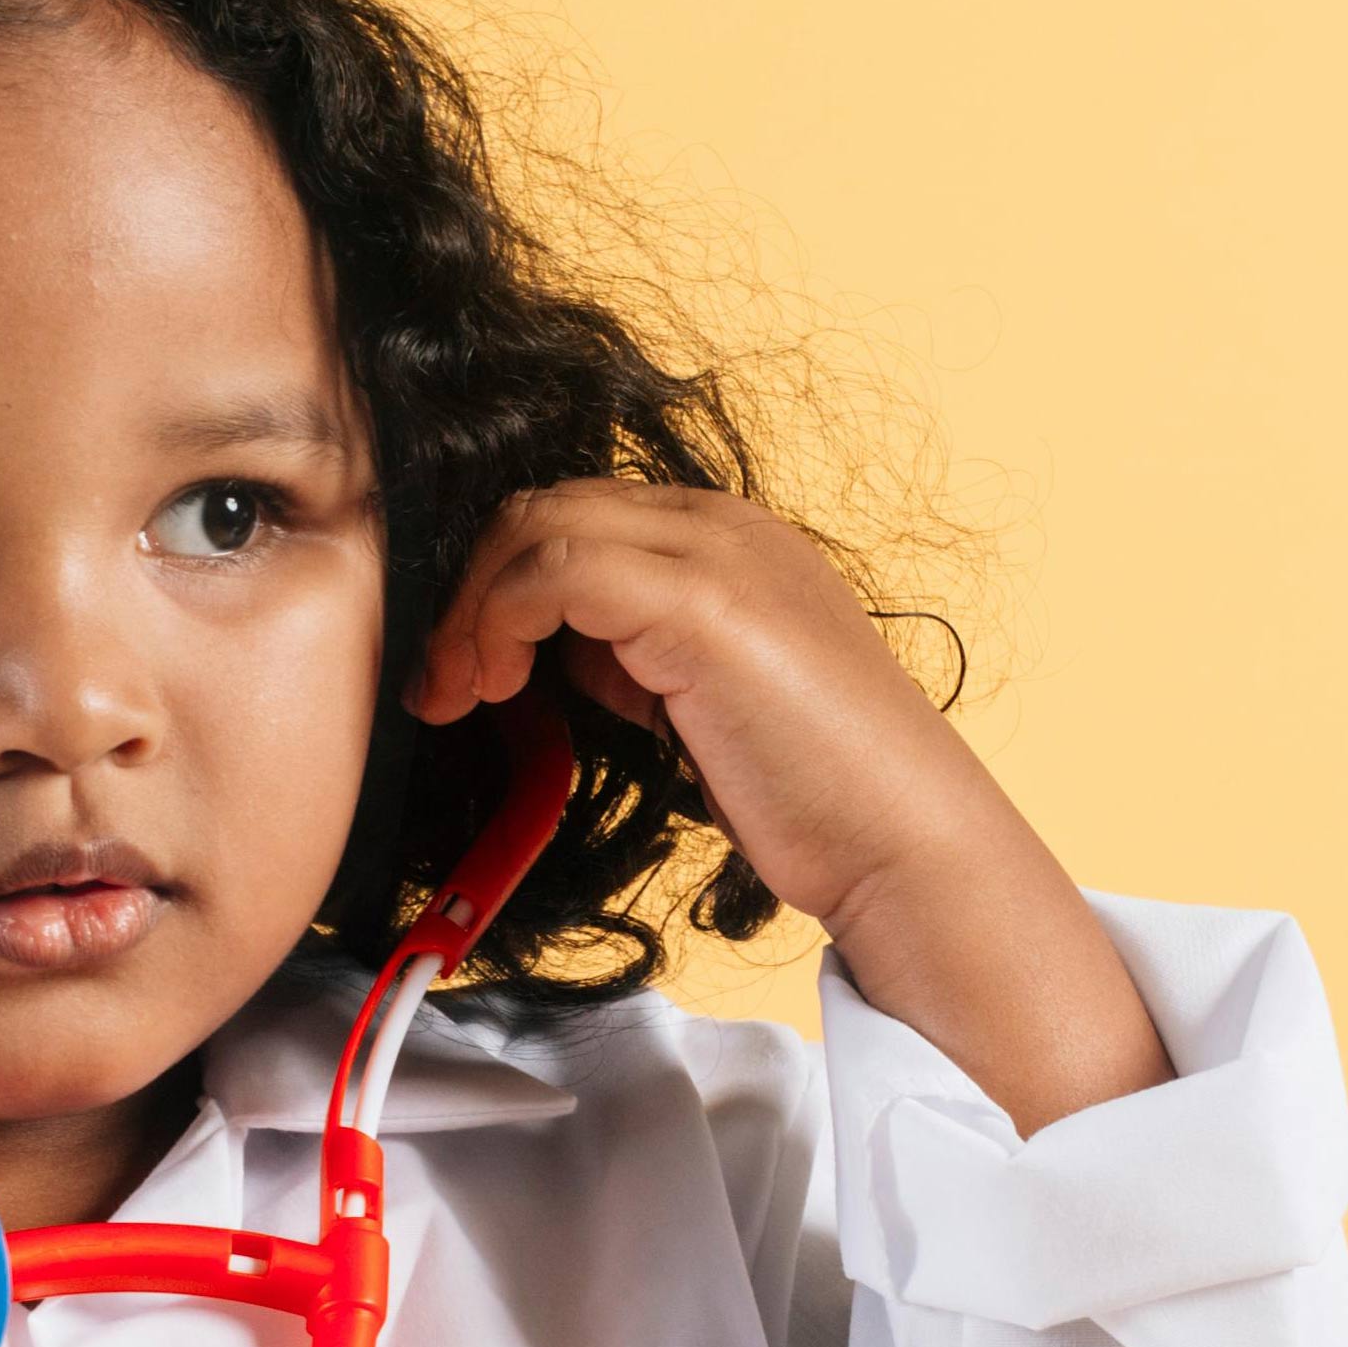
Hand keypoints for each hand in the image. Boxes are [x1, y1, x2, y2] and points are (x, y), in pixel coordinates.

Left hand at [410, 479, 1168, 1129]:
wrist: (904, 840)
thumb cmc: (815, 794)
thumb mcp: (703, 702)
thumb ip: (636, 655)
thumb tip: (558, 645)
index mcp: (728, 541)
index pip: (577, 517)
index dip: (502, 584)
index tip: (471, 671)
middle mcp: (722, 527)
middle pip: (543, 506)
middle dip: (470, 589)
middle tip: (442, 684)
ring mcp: (716, 555)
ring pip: (536, 526)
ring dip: (471, 610)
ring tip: (459, 693)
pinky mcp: (701, 603)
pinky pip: (554, 572)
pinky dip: (499, 622)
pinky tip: (494, 688)